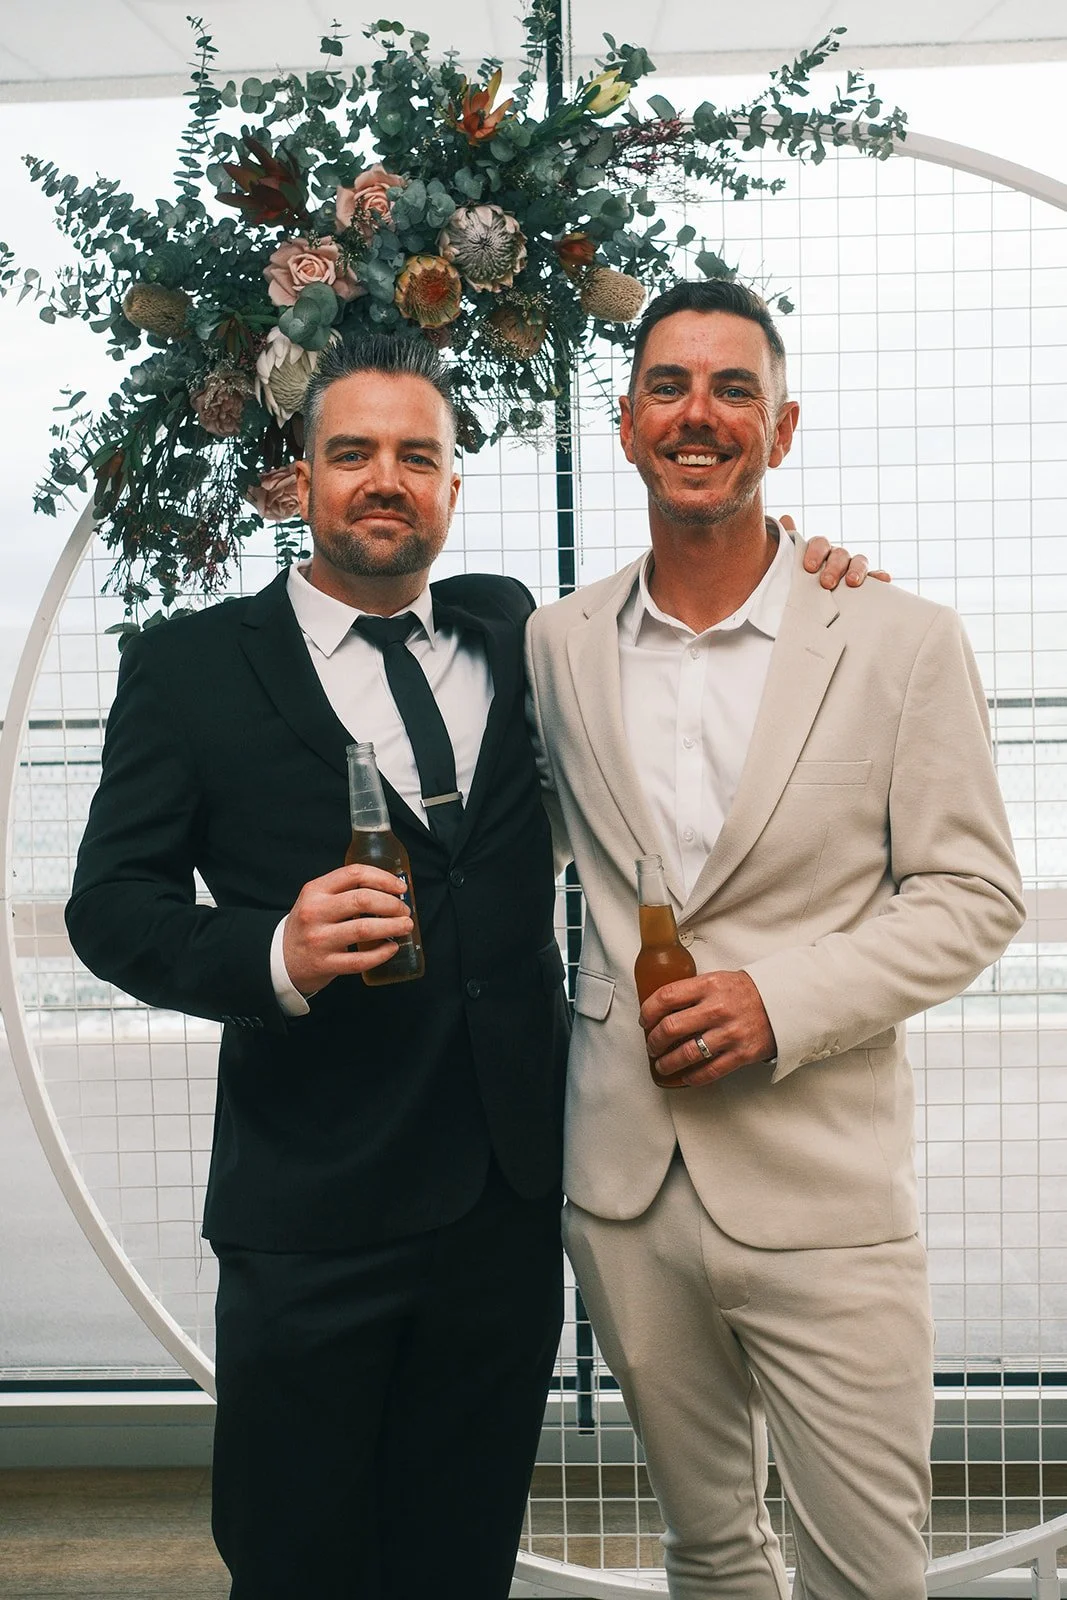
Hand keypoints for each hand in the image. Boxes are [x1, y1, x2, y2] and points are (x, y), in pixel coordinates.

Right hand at [283, 864, 413, 995]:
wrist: (280, 959)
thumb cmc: (308, 925)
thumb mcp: (316, 900)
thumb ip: (344, 891)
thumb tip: (390, 889)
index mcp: (315, 890)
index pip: (354, 874)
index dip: (383, 878)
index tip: (400, 887)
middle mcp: (315, 912)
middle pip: (362, 900)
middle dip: (392, 904)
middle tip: (405, 910)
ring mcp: (319, 939)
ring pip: (364, 929)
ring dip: (392, 926)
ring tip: (406, 926)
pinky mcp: (324, 964)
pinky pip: (359, 960)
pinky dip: (381, 953)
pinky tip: (392, 948)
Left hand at [639, 971, 775, 1088]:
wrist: (784, 1002)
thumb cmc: (746, 992)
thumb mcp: (718, 980)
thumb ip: (693, 991)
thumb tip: (661, 1007)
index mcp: (709, 986)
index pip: (666, 997)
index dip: (648, 1011)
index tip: (644, 1020)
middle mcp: (717, 1009)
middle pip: (671, 1027)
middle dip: (654, 1041)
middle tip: (651, 1046)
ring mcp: (730, 1033)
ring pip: (687, 1053)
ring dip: (668, 1063)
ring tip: (662, 1065)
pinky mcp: (741, 1053)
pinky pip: (710, 1071)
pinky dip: (693, 1077)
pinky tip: (685, 1076)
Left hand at [784, 516, 891, 589]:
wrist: (810, 608)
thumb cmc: (800, 584)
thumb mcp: (792, 567)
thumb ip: (789, 545)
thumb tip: (786, 517)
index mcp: (819, 552)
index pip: (820, 544)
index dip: (815, 553)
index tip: (809, 568)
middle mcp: (837, 558)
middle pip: (839, 554)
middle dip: (834, 567)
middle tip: (826, 583)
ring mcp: (853, 570)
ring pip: (859, 562)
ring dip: (857, 570)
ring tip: (852, 582)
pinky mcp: (866, 584)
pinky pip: (876, 577)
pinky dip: (880, 576)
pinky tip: (884, 579)